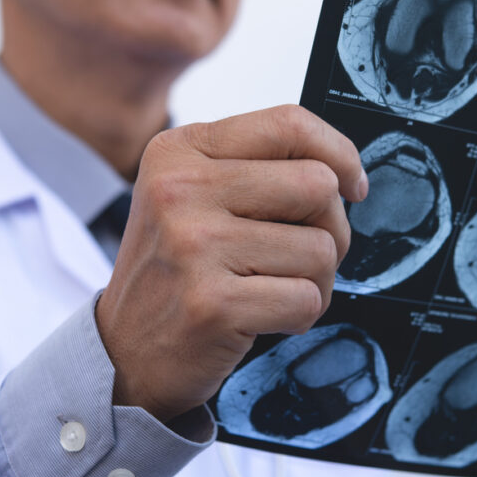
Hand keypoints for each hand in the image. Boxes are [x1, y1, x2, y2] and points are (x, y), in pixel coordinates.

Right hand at [96, 105, 367, 421]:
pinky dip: (299, 316)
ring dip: (316, 280)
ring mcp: (193, 246)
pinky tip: (262, 319)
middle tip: (303, 255)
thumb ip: (255, 169)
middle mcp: (180, 190)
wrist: (124, 352)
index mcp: (179, 151)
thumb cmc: (176, 271)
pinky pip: (307, 299)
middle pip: (317, 185)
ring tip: (273, 291)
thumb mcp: (192, 198)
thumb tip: (345, 171)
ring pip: (321, 248)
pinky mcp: (212, 303)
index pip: (288, 123)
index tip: (352, 185)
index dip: (339, 153)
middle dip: (331, 227)